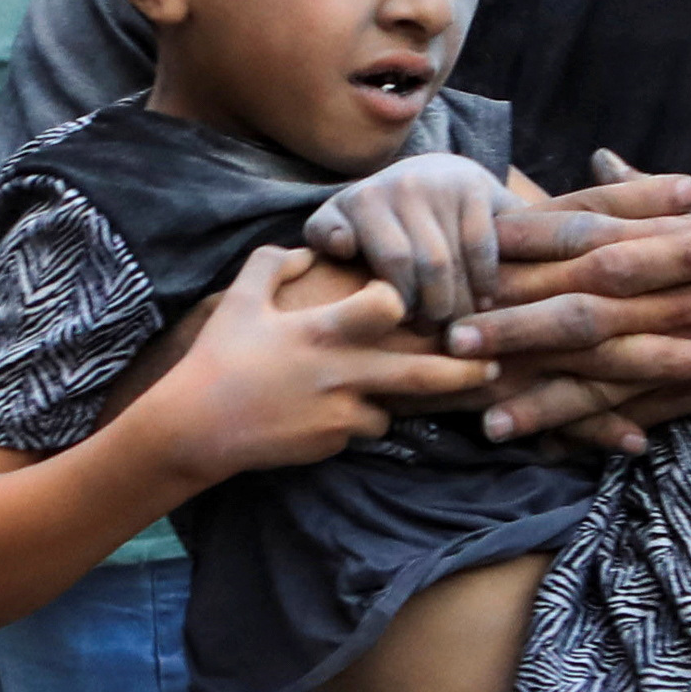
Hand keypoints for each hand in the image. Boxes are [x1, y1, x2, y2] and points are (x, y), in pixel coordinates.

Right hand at [145, 246, 495, 479]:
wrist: (195, 426)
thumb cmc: (218, 356)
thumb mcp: (241, 298)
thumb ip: (276, 262)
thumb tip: (309, 248)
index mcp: (324, 330)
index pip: (390, 305)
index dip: (402, 297)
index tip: (404, 298)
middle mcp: (342, 373)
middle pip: (422, 373)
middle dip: (465, 371)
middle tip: (495, 364)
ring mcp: (340, 413)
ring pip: (393, 406)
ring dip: (391, 397)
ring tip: (383, 390)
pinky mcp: (332, 443)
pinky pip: (361, 428)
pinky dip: (354, 420)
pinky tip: (326, 413)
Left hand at [297, 153, 519, 329]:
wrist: (433, 172)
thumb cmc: (380, 217)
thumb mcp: (343, 220)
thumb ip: (327, 234)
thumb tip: (343, 245)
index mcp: (366, 199)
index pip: (393, 263)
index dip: (401, 301)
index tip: (402, 319)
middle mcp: (404, 185)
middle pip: (429, 266)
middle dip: (433, 309)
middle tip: (433, 332)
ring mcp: (444, 184)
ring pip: (456, 262)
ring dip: (460, 302)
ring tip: (457, 325)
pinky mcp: (477, 187)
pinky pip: (482, 248)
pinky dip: (485, 281)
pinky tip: (483, 301)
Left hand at [450, 171, 690, 452]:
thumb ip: (651, 195)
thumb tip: (597, 164)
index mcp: (669, 239)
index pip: (580, 248)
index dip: (518, 260)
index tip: (462, 265)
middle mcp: (675, 289)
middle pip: (578, 310)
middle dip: (511, 327)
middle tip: (449, 342)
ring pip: (605, 369)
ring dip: (543, 394)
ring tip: (485, 416)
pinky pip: (651, 411)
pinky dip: (605, 430)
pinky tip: (560, 446)